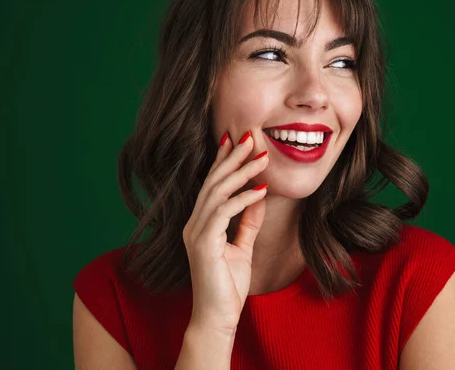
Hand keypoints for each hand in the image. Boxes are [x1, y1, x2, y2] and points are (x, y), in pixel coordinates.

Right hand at [182, 130, 268, 334]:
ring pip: (217, 192)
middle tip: (250, 137)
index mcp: (200, 223)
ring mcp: (195, 233)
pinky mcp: (203, 243)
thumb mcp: (242, 247)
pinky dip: (243, 199)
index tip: (237, 141)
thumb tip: (258, 197)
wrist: (218, 317)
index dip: (224, 161)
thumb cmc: (228, 285)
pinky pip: (223, 213)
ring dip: (240, 172)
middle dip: (232, 157)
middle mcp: (194, 223)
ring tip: (260, 157)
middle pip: (213, 182)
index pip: (212, 185)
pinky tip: (261, 190)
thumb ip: (247, 222)